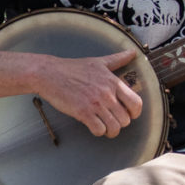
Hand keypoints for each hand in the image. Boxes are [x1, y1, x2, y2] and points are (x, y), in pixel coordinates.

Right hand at [29, 49, 144, 138]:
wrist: (49, 74)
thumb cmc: (72, 68)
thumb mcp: (98, 62)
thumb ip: (117, 59)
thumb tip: (132, 53)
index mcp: (112, 82)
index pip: (136, 103)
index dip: (134, 113)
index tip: (128, 114)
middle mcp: (107, 93)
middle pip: (125, 119)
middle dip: (120, 123)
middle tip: (111, 120)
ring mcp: (95, 104)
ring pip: (114, 127)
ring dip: (110, 130)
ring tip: (104, 127)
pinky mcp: (83, 112)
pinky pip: (99, 130)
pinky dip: (98, 131)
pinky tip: (93, 126)